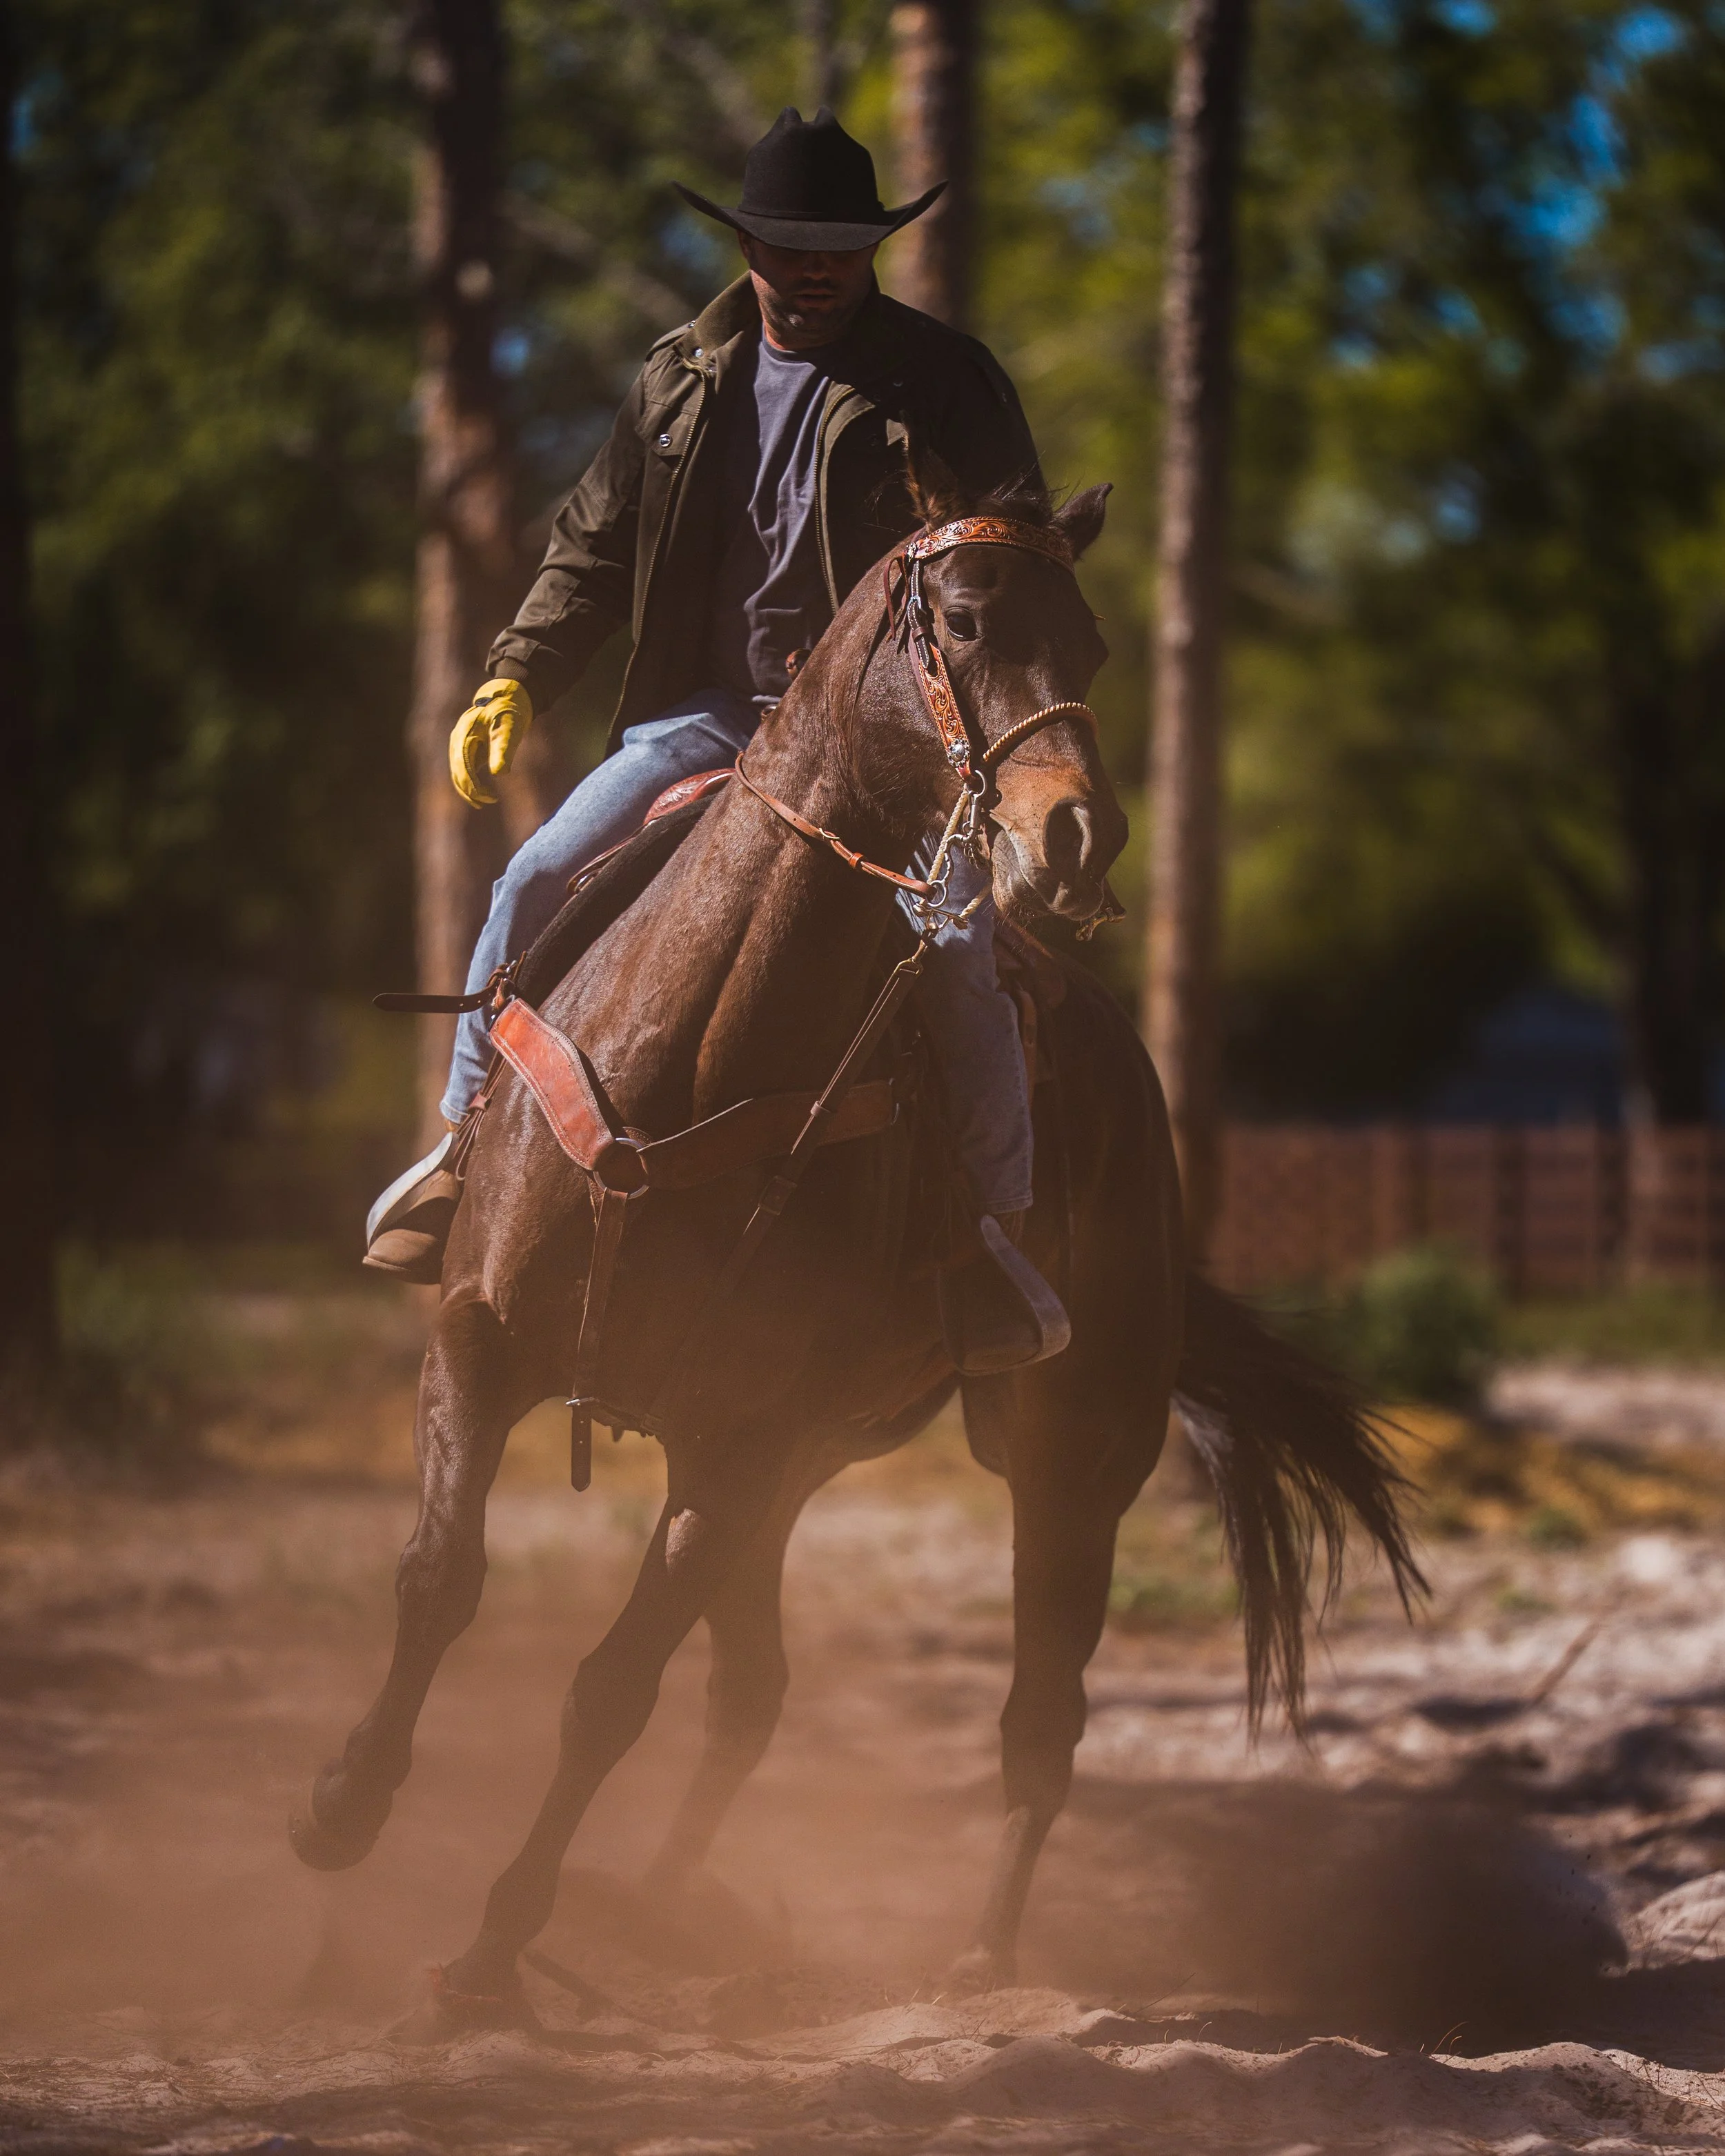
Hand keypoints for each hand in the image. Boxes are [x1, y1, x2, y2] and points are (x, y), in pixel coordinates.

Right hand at [448, 678, 533, 806]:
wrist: (507, 693)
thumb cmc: (509, 709)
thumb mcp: (510, 728)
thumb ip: (503, 749)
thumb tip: (498, 774)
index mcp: (464, 733)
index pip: (462, 767)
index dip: (474, 787)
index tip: (490, 798)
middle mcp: (458, 738)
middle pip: (456, 771)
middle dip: (469, 791)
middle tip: (488, 802)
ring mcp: (460, 741)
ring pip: (457, 771)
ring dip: (468, 788)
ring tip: (484, 800)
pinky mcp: (467, 745)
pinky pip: (463, 767)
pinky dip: (470, 780)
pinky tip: (482, 790)